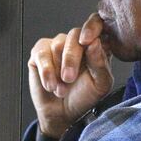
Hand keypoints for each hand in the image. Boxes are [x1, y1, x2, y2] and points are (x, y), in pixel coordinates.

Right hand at [28, 13, 113, 138]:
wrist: (63, 114)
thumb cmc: (84, 98)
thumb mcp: (100, 84)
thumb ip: (100, 63)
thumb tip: (95, 42)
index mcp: (96, 45)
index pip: (96, 25)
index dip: (92, 28)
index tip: (89, 42)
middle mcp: (76, 42)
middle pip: (74, 35)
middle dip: (71, 59)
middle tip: (69, 79)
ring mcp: (57, 45)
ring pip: (57, 45)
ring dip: (58, 71)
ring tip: (61, 89)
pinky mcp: (40, 52)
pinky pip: (42, 54)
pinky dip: (46, 72)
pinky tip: (50, 85)